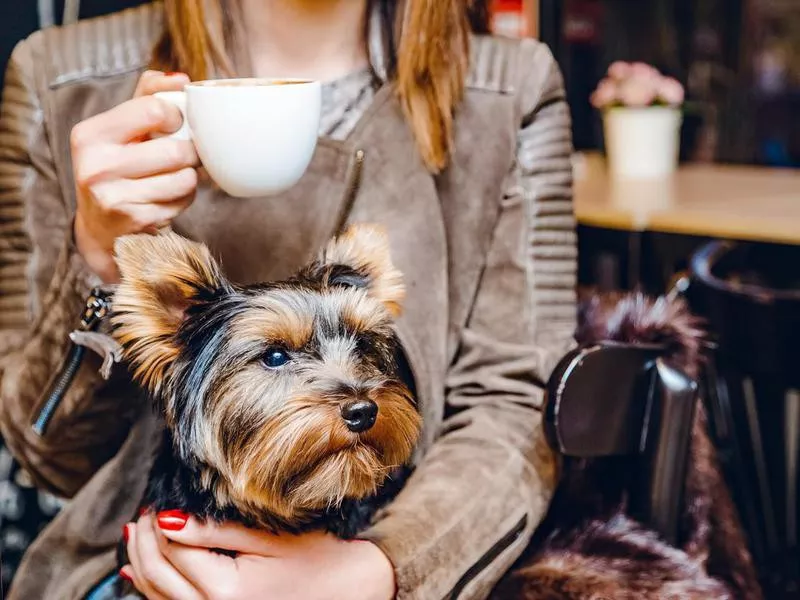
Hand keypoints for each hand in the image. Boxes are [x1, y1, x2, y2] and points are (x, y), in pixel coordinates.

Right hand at [71, 71, 198, 281]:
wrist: (102, 227)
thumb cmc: (118, 167)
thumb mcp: (121, 129)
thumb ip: (148, 96)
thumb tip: (180, 79)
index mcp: (90, 134)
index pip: (153, 109)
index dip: (176, 116)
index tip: (174, 124)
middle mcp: (96, 166)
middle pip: (175, 149)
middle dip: (189, 152)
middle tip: (184, 154)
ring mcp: (114, 197)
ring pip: (185, 178)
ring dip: (190, 177)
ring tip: (176, 176)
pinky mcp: (136, 221)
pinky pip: (184, 201)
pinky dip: (185, 198)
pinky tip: (168, 198)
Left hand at [121, 511, 395, 599]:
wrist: (354, 592)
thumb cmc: (321, 561)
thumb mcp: (271, 538)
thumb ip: (218, 530)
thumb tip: (169, 517)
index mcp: (227, 592)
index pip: (174, 550)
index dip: (159, 521)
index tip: (157, 497)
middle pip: (157, 575)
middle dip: (144, 541)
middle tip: (144, 512)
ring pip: (157, 597)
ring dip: (142, 563)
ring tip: (136, 532)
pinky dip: (150, 590)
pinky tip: (138, 572)